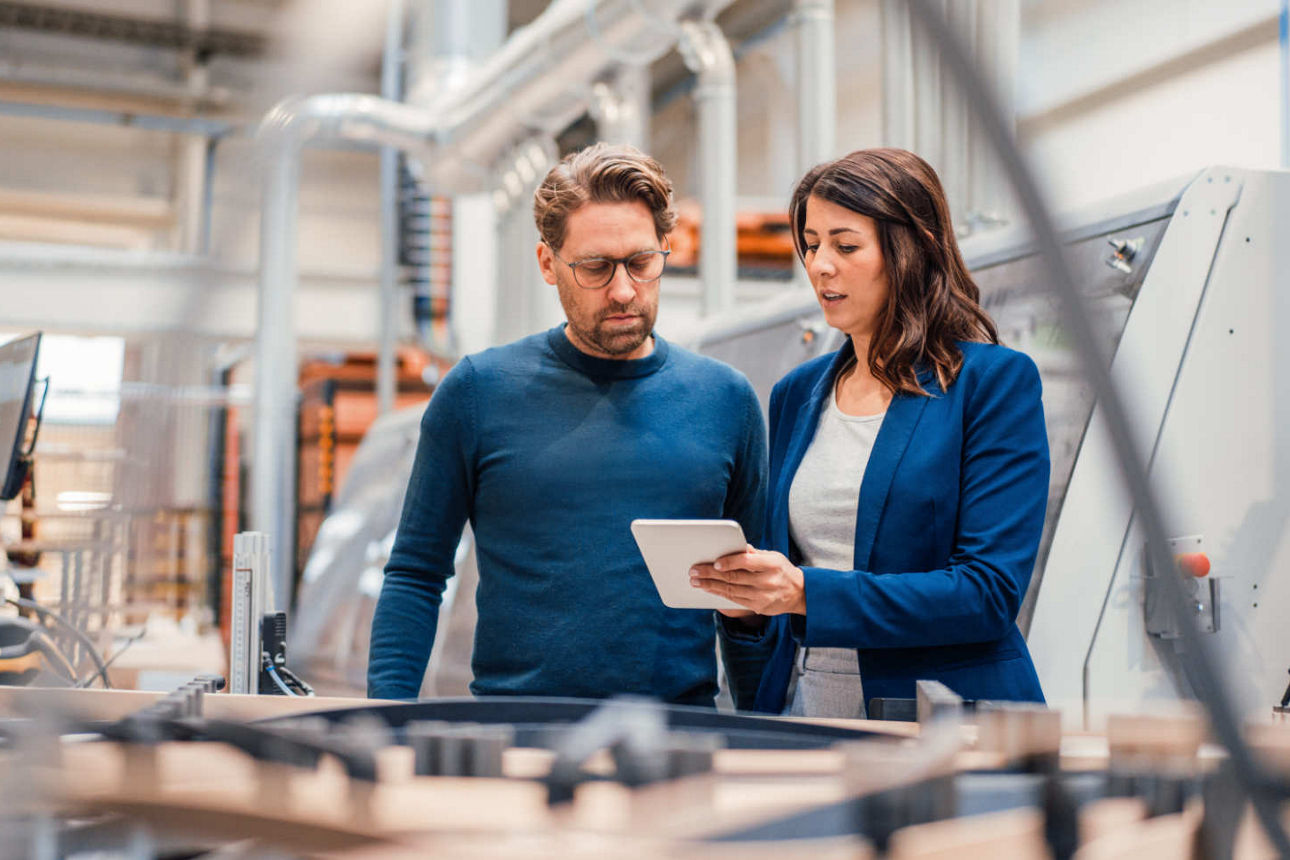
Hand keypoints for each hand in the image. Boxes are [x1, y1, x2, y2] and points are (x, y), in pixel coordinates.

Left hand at [690, 546, 805, 615]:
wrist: (799, 593)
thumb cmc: (781, 570)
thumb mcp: (772, 556)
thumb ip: (753, 553)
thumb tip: (735, 546)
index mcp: (772, 564)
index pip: (747, 562)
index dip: (730, 562)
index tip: (714, 563)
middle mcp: (767, 581)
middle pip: (735, 578)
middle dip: (711, 574)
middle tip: (694, 571)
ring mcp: (763, 596)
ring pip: (731, 591)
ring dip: (710, 586)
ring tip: (695, 581)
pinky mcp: (759, 607)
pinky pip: (735, 600)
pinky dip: (719, 594)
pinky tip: (708, 589)